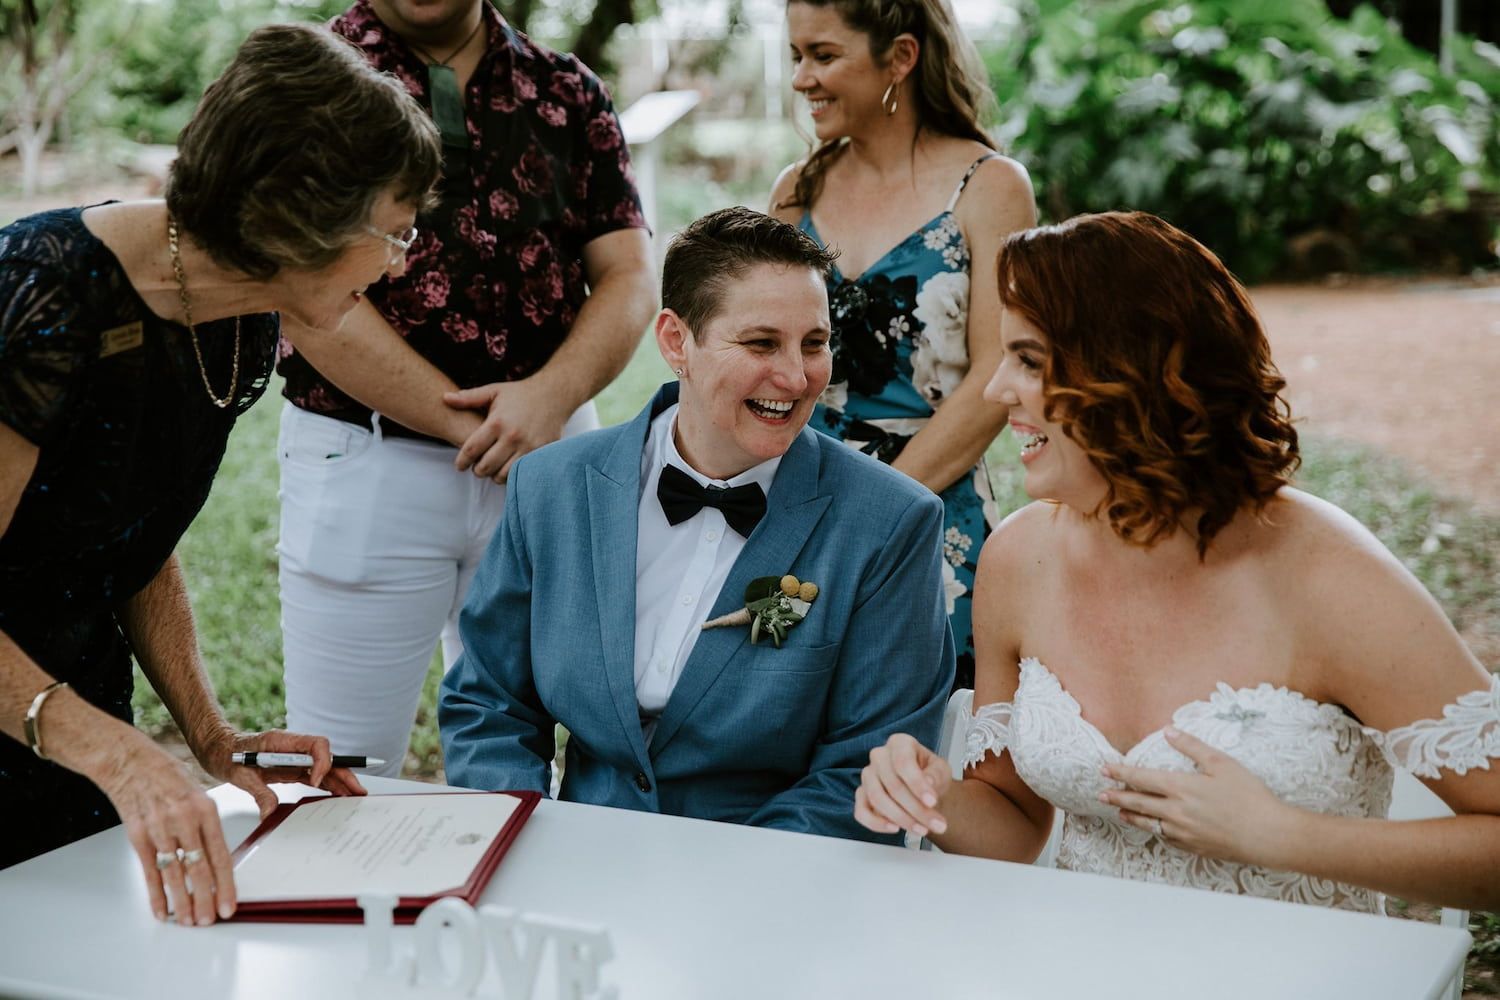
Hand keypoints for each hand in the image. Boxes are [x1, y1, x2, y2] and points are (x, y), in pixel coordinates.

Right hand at [92, 733, 238, 925]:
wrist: (130, 762)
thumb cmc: (168, 776)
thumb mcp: (199, 793)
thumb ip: (207, 825)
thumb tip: (219, 860)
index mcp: (206, 810)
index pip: (220, 855)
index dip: (225, 885)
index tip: (230, 905)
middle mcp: (184, 821)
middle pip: (199, 870)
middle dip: (206, 900)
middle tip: (210, 920)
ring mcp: (159, 830)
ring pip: (174, 875)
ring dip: (182, 903)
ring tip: (190, 921)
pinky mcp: (137, 837)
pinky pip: (149, 872)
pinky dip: (156, 895)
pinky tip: (162, 911)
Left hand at [194, 728, 367, 819]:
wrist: (217, 750)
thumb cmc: (226, 754)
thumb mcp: (238, 774)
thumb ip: (258, 791)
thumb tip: (270, 812)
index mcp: (282, 741)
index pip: (316, 744)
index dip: (322, 762)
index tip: (315, 781)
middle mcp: (293, 748)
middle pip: (327, 757)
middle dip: (343, 772)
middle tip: (356, 790)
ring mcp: (294, 758)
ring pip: (324, 767)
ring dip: (340, 780)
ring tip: (354, 795)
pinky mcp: (291, 768)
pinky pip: (314, 775)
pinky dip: (327, 785)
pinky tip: (337, 795)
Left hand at [446, 378, 574, 480]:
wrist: (555, 395)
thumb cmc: (521, 394)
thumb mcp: (494, 391)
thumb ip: (469, 398)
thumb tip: (444, 398)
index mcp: (497, 422)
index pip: (471, 450)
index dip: (461, 461)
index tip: (459, 465)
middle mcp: (512, 437)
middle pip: (485, 466)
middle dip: (477, 470)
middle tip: (476, 467)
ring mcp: (528, 447)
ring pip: (502, 475)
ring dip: (494, 475)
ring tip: (492, 469)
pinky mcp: (540, 453)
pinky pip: (521, 474)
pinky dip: (511, 475)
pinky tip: (507, 468)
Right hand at [854, 733, 952, 838]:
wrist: (924, 791)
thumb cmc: (931, 776)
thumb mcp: (941, 771)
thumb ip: (936, 775)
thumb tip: (928, 782)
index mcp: (899, 743)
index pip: (902, 762)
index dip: (917, 783)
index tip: (932, 801)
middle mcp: (879, 756)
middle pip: (892, 784)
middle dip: (916, 809)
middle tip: (936, 824)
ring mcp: (868, 776)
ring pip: (877, 799)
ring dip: (901, 818)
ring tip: (922, 829)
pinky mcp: (861, 795)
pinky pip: (861, 812)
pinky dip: (876, 823)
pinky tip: (895, 828)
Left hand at [1100, 726, 1298, 866]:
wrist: (1268, 835)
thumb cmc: (1249, 796)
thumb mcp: (1222, 764)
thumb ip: (1192, 746)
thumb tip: (1168, 730)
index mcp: (1181, 788)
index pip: (1141, 778)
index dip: (1121, 773)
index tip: (1104, 769)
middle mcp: (1176, 811)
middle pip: (1138, 803)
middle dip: (1117, 796)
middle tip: (1101, 793)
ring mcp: (1183, 832)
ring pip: (1148, 823)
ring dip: (1131, 816)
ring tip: (1119, 811)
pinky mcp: (1193, 847)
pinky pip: (1166, 837)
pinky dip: (1155, 830)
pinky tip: (1153, 827)